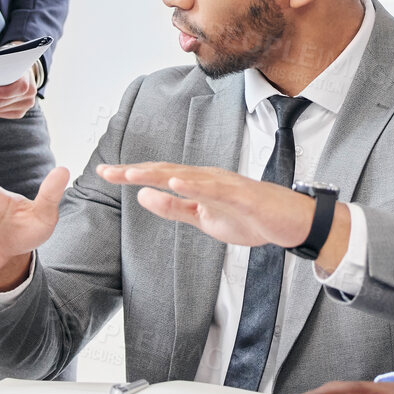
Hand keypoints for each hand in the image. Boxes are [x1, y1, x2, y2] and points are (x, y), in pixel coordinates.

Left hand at [97, 162, 324, 251]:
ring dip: (158, 174)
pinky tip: (176, 182)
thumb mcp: (203, 219)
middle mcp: (207, 177)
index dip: (130, 175)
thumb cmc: (249, 218)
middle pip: (166, 171)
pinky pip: (215, 189)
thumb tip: (141, 197)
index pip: (158, 177)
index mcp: (197, 184)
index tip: (103, 173)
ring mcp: (225, 184)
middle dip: (134, 172)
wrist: (290, 223)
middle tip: (105, 172)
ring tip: (131, 174)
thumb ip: (173, 208)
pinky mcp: (242, 195)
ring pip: (186, 176)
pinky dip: (194, 185)